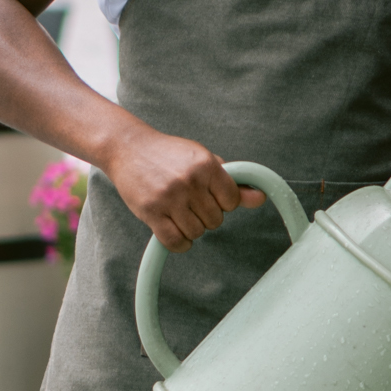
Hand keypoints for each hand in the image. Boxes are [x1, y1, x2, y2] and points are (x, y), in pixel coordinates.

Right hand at [105, 122, 264, 249]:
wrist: (128, 148)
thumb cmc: (169, 155)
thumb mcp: (203, 159)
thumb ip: (232, 181)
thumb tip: (261, 198)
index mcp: (206, 164)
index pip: (232, 201)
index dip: (224, 203)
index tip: (211, 196)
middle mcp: (190, 181)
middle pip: (216, 220)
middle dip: (206, 215)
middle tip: (191, 202)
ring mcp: (169, 197)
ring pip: (197, 232)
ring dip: (191, 228)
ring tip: (180, 211)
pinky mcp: (151, 212)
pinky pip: (176, 242)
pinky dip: (180, 242)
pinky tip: (174, 229)